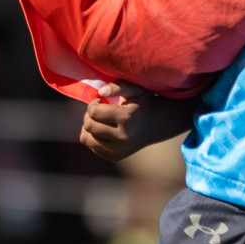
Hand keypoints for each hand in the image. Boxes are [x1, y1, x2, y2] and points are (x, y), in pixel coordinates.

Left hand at [79, 82, 196, 161]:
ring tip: (98, 121)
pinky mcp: (114, 157)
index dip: (93, 104)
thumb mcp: (135, 90)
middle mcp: (121, 137)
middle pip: (89, 126)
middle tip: (98, 110)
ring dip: (89, 127)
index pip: (94, 112)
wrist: (158, 125)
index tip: (100, 101)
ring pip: (86, 139)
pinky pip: (92, 147)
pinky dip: (93, 138)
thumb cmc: (143, 104)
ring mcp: (117, 150)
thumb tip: (100, 92)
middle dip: (89, 115)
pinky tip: (103, 130)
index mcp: (126, 118)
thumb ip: (118, 86)